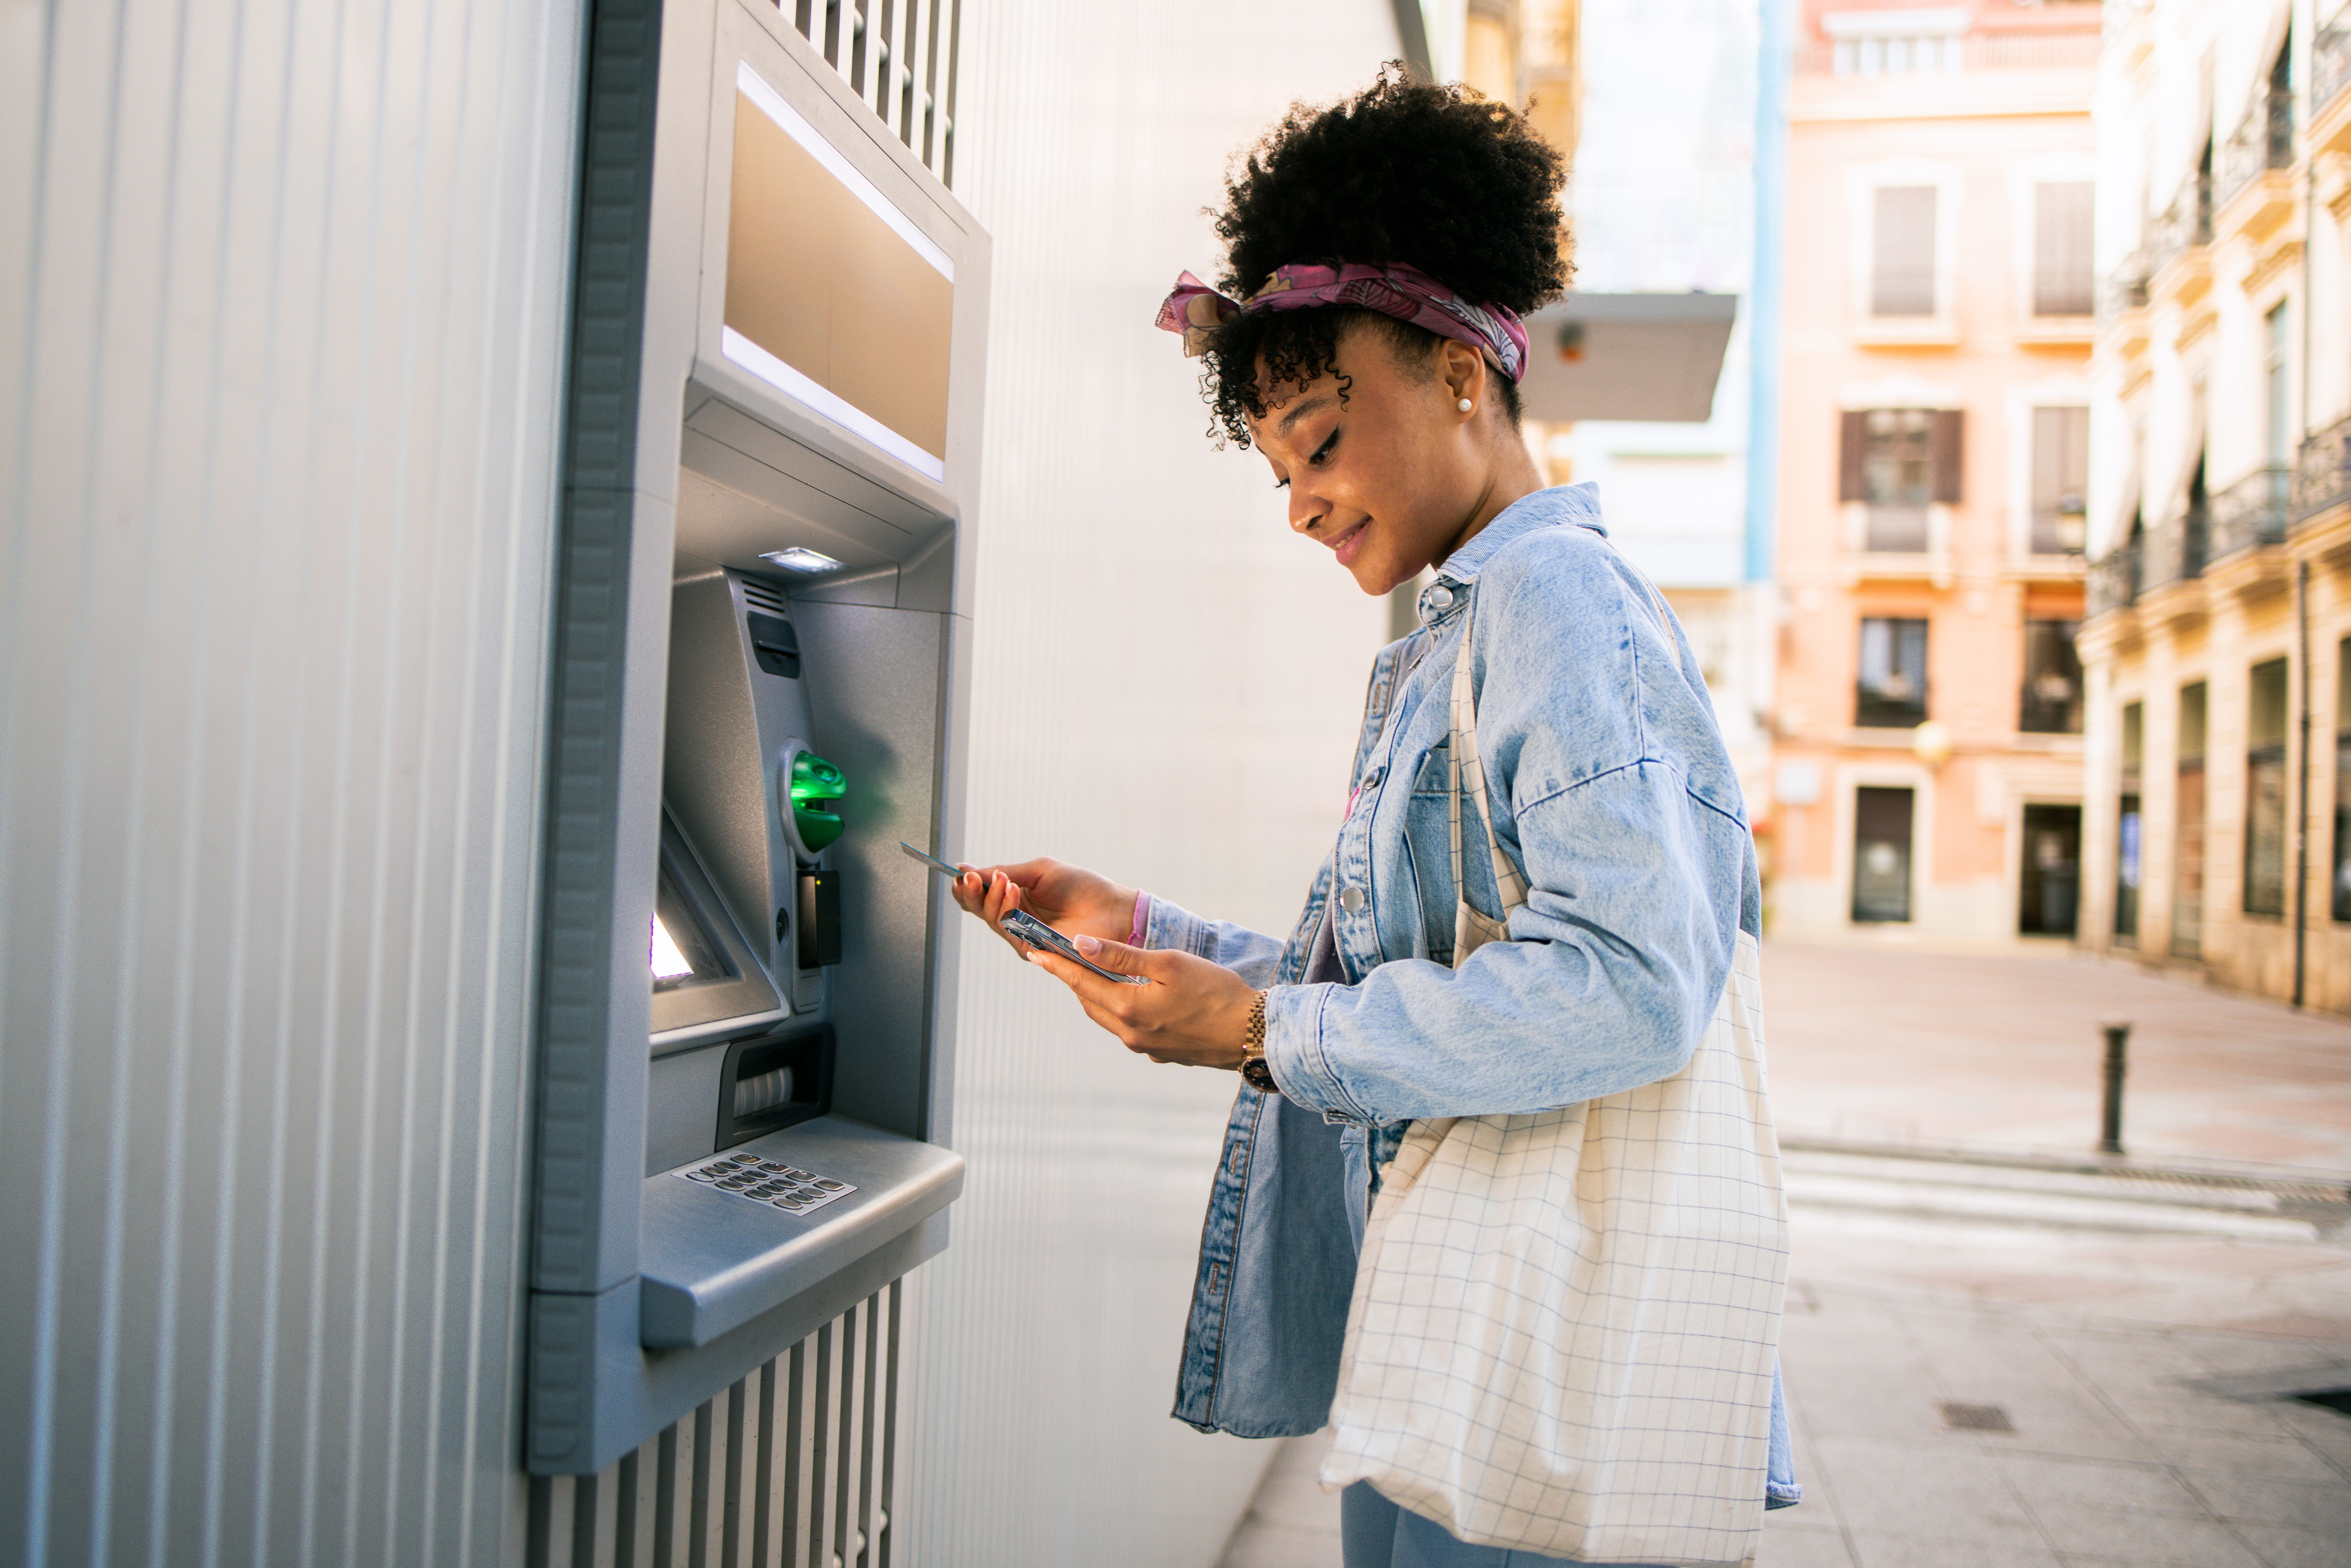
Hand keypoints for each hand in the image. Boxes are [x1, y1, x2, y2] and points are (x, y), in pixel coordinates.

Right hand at [948, 856, 1138, 965]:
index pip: (980, 896)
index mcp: (1015, 898)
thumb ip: (1005, 872)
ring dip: (992, 898)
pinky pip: (1010, 932)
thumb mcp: (1039, 871)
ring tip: (1003, 880)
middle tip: (974, 877)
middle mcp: (1015, 919)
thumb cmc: (1082, 887)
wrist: (1112, 909)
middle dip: (973, 892)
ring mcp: (1023, 936)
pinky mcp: (1033, 950)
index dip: (967, 886)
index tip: (960, 873)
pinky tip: (1013, 892)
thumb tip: (966, 869)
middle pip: (979, 910)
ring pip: (991, 921)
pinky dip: (1007, 910)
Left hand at [1017, 933, 1257, 1069]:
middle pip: (1090, 1002)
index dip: (1056, 964)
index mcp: (1128, 1008)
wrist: (1252, 1034)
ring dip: (1097, 995)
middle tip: (1060, 958)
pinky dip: (1121, 1010)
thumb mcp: (1168, 963)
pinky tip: (1131, 998)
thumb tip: (1080, 944)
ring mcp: (1145, 1047)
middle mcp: (1130, 1034)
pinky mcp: (1162, 1054)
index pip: (1080, 981)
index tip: (1034, 951)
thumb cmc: (1215, 990)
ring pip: (1109, 1017)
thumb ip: (1122, 956)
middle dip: (1075, 979)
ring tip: (1090, 974)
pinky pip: (1130, 1029)